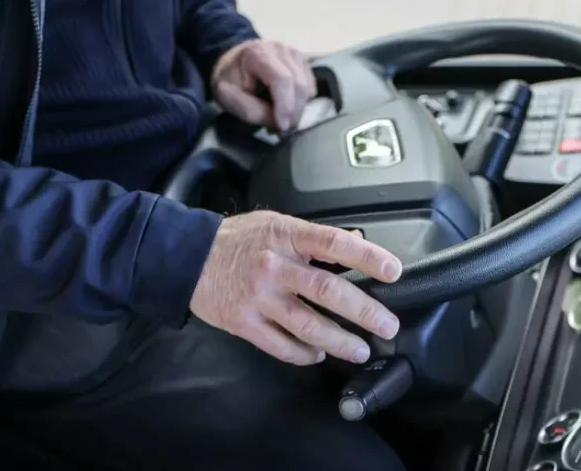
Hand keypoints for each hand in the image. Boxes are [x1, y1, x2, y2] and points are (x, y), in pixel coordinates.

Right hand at [190, 211, 401, 365]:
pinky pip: (281, 345)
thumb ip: (311, 237)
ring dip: (339, 341)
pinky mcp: (244, 322)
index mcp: (286, 235)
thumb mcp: (275, 223)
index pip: (335, 243)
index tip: (393, 271)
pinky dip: (304, 354)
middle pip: (327, 290)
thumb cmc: (237, 239)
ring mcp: (259, 296)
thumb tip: (354, 242)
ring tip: (360, 350)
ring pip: (307, 325)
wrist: (187, 257)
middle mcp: (275, 265)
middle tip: (387, 325)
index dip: (367, 257)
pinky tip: (318, 355)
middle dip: (364, 311)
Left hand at [211, 39, 316, 132]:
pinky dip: (302, 102)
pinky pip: (311, 87)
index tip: (282, 127)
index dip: (285, 105)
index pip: (281, 79)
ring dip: (298, 109)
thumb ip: (252, 111)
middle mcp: (281, 49)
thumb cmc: (230, 80)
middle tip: (283, 131)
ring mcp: (295, 53)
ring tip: (283, 118)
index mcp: (258, 53)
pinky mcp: (303, 62)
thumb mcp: (228, 97)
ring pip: (307, 88)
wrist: (234, 61)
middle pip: (299, 85)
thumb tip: (278, 123)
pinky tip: (287, 104)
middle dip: (293, 113)